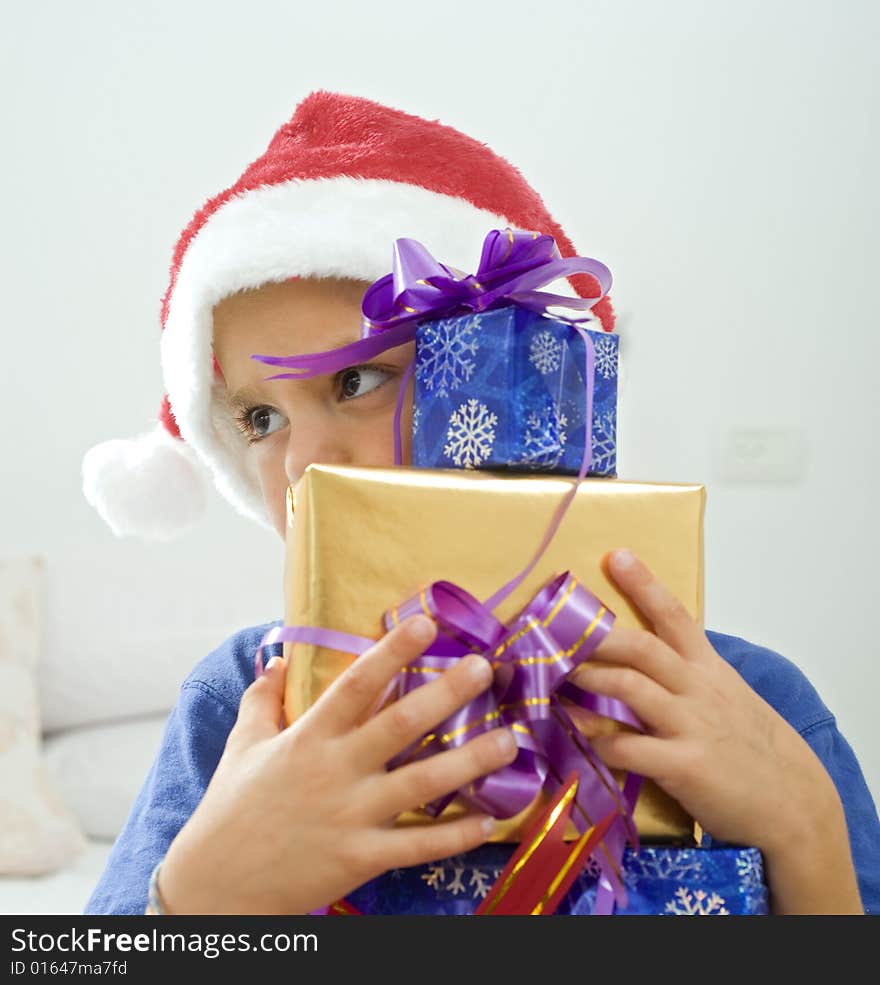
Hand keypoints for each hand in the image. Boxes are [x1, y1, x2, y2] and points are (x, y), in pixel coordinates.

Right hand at [159, 614, 516, 914]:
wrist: (217, 886)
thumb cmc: (231, 809)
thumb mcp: (242, 746)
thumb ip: (262, 700)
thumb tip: (274, 660)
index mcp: (308, 738)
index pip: (356, 684)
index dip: (392, 651)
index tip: (426, 623)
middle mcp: (336, 771)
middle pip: (400, 725)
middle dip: (445, 694)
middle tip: (484, 668)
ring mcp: (352, 816)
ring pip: (422, 784)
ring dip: (470, 761)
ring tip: (509, 740)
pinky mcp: (361, 859)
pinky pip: (417, 846)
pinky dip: (455, 835)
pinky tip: (489, 819)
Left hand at [570, 549, 861, 913]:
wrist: (793, 803)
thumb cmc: (751, 749)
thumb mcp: (727, 698)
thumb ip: (688, 677)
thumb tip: (640, 663)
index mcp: (708, 669)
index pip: (676, 616)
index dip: (644, 585)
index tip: (615, 556)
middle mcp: (698, 689)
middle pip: (643, 647)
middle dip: (597, 634)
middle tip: (555, 626)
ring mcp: (691, 725)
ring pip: (631, 689)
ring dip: (588, 679)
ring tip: (552, 674)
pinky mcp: (685, 766)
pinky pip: (631, 747)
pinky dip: (599, 740)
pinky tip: (575, 734)